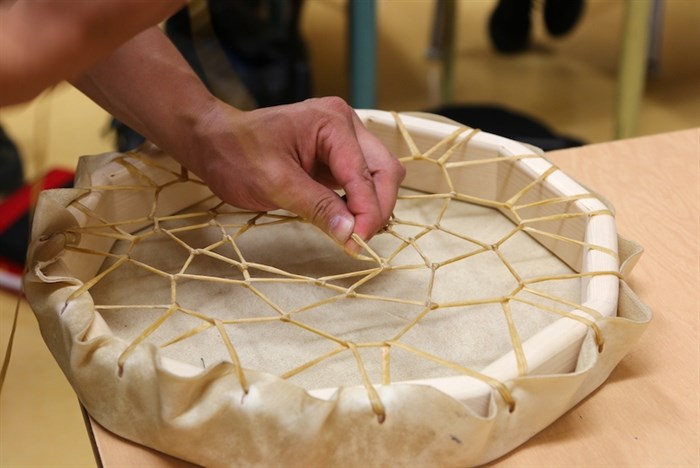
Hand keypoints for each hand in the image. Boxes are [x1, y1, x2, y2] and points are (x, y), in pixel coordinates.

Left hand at [186, 97, 405, 254]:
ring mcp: (344, 139)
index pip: (364, 173)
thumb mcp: (275, 183)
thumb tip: (352, 236)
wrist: (213, 141)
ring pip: (379, 176)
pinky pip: (360, 181)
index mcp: (332, 122)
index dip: (367, 211)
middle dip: (377, 207)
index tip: (358, 244)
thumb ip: (318, 208)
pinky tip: (346, 221)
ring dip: (372, 206)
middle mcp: (345, 125)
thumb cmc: (237, 154)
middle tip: (359, 241)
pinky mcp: (337, 155)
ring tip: (353, 234)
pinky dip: (359, 203)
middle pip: (384, 171)